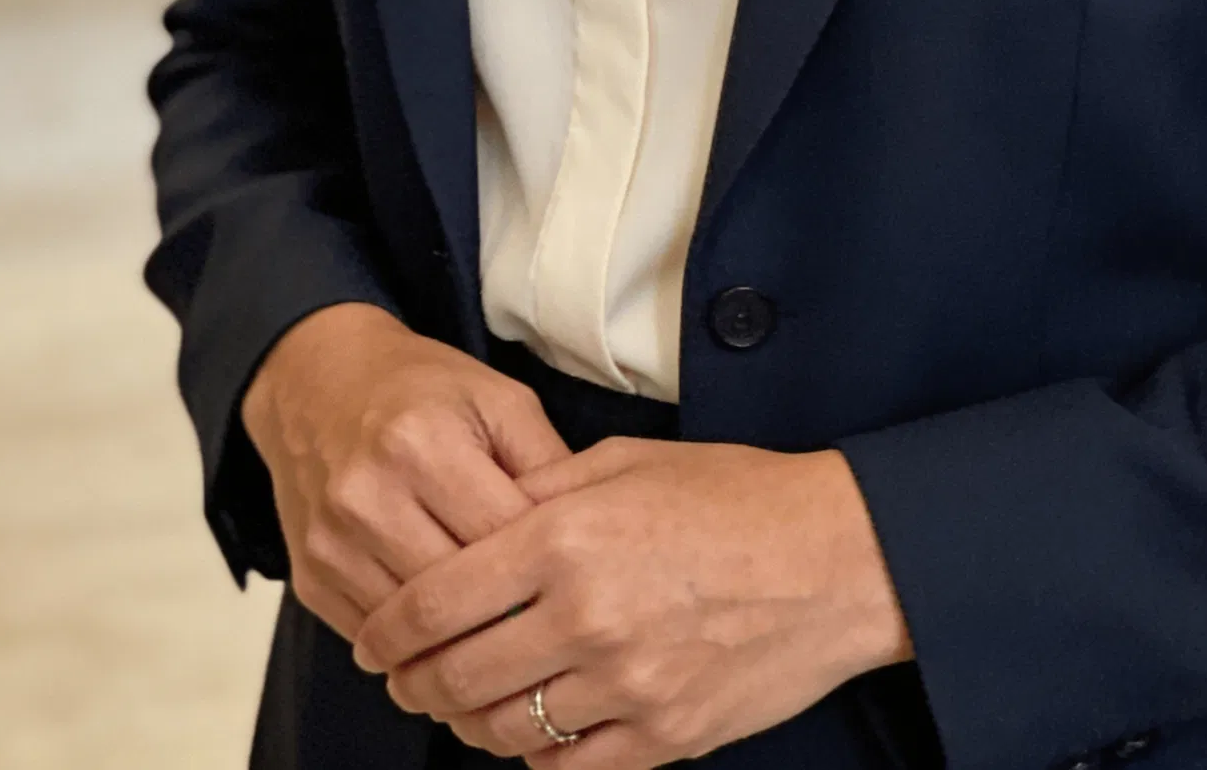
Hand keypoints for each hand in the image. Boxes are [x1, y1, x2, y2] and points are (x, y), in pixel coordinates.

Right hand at [240, 304, 568, 646]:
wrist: (318, 383)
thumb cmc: (423, 391)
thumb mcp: (499, 400)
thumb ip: (546, 467)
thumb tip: (587, 547)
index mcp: (421, 443)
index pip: (500, 540)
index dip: (548, 575)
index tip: (581, 596)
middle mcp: (367, 494)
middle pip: (455, 597)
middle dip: (509, 623)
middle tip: (555, 645)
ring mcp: (331, 541)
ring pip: (413, 633)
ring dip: (462, 652)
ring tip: (511, 660)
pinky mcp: (310, 576)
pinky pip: (375, 639)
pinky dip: (416, 651)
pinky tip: (453, 649)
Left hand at [354, 436, 911, 765]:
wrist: (834, 559)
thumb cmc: (732, 497)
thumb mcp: (626, 466)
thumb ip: (543, 494)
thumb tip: (478, 520)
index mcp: (565, 541)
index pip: (437, 600)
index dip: (388, 627)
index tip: (372, 637)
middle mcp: (585, 618)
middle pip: (457, 675)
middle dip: (414, 682)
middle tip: (402, 678)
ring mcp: (625, 686)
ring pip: (505, 729)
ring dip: (469, 721)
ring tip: (461, 703)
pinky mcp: (664, 736)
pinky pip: (569, 765)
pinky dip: (536, 752)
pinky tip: (532, 728)